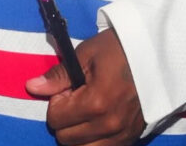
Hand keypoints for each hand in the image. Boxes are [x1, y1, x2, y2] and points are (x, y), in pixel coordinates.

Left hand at [26, 29, 144, 145]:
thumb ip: (58, 76)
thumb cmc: (116, 49)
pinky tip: (98, 121)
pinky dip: (94, 140)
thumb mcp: (85, 55)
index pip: (56, 120)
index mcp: (96, 102)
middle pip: (66, 139)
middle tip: (77, 97)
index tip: (68, 88)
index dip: (56, 102)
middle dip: (65, 119)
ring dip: (78, 134)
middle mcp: (109, 125)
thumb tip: (32, 87)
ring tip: (87, 111)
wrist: (154, 53)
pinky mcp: (130, 139)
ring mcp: (122, 135)